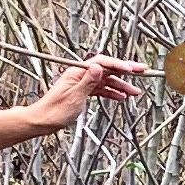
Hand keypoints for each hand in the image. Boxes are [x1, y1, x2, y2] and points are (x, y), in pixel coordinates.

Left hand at [24, 53, 144, 134]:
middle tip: (142, 70)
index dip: (118, 65)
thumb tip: (99, 66)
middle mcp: (81, 74)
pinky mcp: (83, 92)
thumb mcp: (74, 96)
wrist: (42, 121)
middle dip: (125, 71)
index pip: (102, 63)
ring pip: (107, 81)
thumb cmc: (54, 110)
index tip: (131, 70)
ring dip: (122, 86)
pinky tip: (122, 97)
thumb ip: (88, 81)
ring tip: (136, 92)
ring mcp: (82, 83)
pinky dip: (112, 93)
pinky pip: (101, 90)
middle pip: (107, 69)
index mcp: (78, 72)